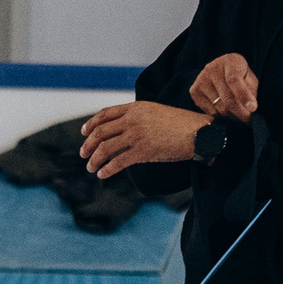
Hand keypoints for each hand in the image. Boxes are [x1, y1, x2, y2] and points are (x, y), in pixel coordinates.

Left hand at [79, 102, 203, 179]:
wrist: (199, 133)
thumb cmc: (180, 124)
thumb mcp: (156, 112)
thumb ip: (137, 117)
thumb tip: (121, 129)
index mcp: (135, 108)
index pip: (105, 114)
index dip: (91, 124)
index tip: (84, 133)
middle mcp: (132, 120)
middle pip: (100, 132)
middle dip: (88, 144)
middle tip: (83, 154)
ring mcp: (136, 135)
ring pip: (105, 148)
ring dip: (94, 159)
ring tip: (90, 168)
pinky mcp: (142, 151)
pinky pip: (117, 162)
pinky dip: (106, 169)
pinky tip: (102, 175)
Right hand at [190, 52, 258, 121]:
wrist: (219, 70)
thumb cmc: (239, 75)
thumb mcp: (249, 79)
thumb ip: (251, 92)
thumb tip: (249, 109)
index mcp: (230, 61)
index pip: (234, 80)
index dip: (244, 95)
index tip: (253, 108)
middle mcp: (212, 69)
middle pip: (226, 98)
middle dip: (240, 113)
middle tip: (248, 120)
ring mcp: (201, 80)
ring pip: (219, 108)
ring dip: (231, 116)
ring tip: (238, 116)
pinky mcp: (194, 91)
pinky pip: (210, 112)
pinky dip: (221, 116)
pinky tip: (226, 112)